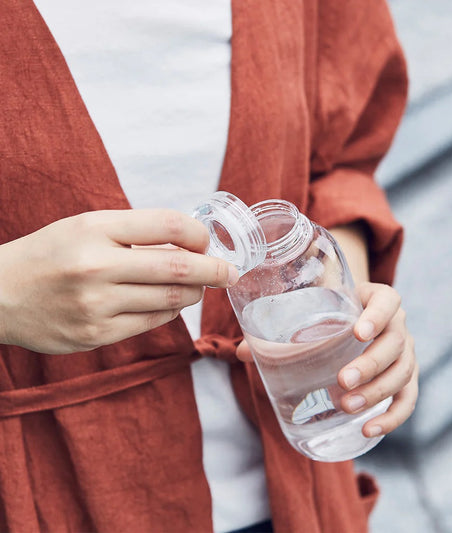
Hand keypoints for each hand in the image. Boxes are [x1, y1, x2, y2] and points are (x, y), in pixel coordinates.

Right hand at [0, 209, 238, 353]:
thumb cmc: (50, 255)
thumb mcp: (86, 227)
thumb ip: (136, 231)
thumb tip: (191, 243)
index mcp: (94, 229)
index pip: (167, 224)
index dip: (198, 234)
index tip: (207, 242)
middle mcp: (96, 266)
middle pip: (178, 267)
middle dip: (214, 270)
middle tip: (230, 273)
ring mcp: (96, 305)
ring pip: (170, 299)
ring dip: (194, 292)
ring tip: (198, 286)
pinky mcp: (96, 335)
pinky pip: (153, 322)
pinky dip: (170, 310)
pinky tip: (170, 302)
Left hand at [236, 282, 417, 437]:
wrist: (354, 321)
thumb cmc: (330, 316)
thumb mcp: (313, 313)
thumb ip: (279, 329)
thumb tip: (240, 352)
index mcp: (378, 299)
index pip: (389, 301)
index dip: (378, 316)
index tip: (358, 332)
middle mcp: (397, 324)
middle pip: (397, 343)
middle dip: (371, 364)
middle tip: (343, 380)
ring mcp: (405, 352)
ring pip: (403, 372)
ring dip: (378, 392)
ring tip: (347, 406)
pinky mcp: (405, 378)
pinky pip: (408, 398)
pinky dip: (393, 416)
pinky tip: (368, 428)